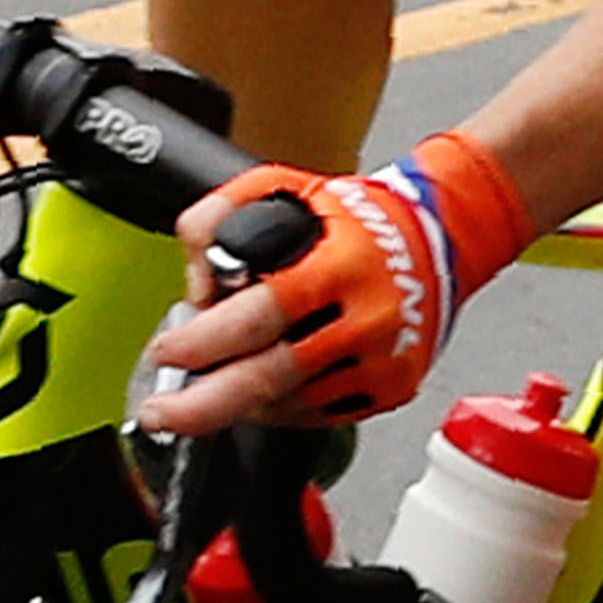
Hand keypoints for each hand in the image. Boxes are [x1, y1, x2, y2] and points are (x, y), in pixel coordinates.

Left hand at [140, 139, 533, 433]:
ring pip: (289, 403)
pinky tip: (261, 390)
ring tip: (212, 386)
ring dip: (240, 402)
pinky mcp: (392, 388)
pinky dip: (279, 408)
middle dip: (204, 404)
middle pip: (271, 377)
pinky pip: (319, 415)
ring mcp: (383, 360)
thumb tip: (196, 282)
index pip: (259, 315)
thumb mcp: (283, 187)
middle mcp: (366, 317)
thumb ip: (220, 217)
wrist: (439, 239)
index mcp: (339, 265)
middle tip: (162, 413)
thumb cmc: (357, 217)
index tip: (167, 350)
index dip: (204, 341)